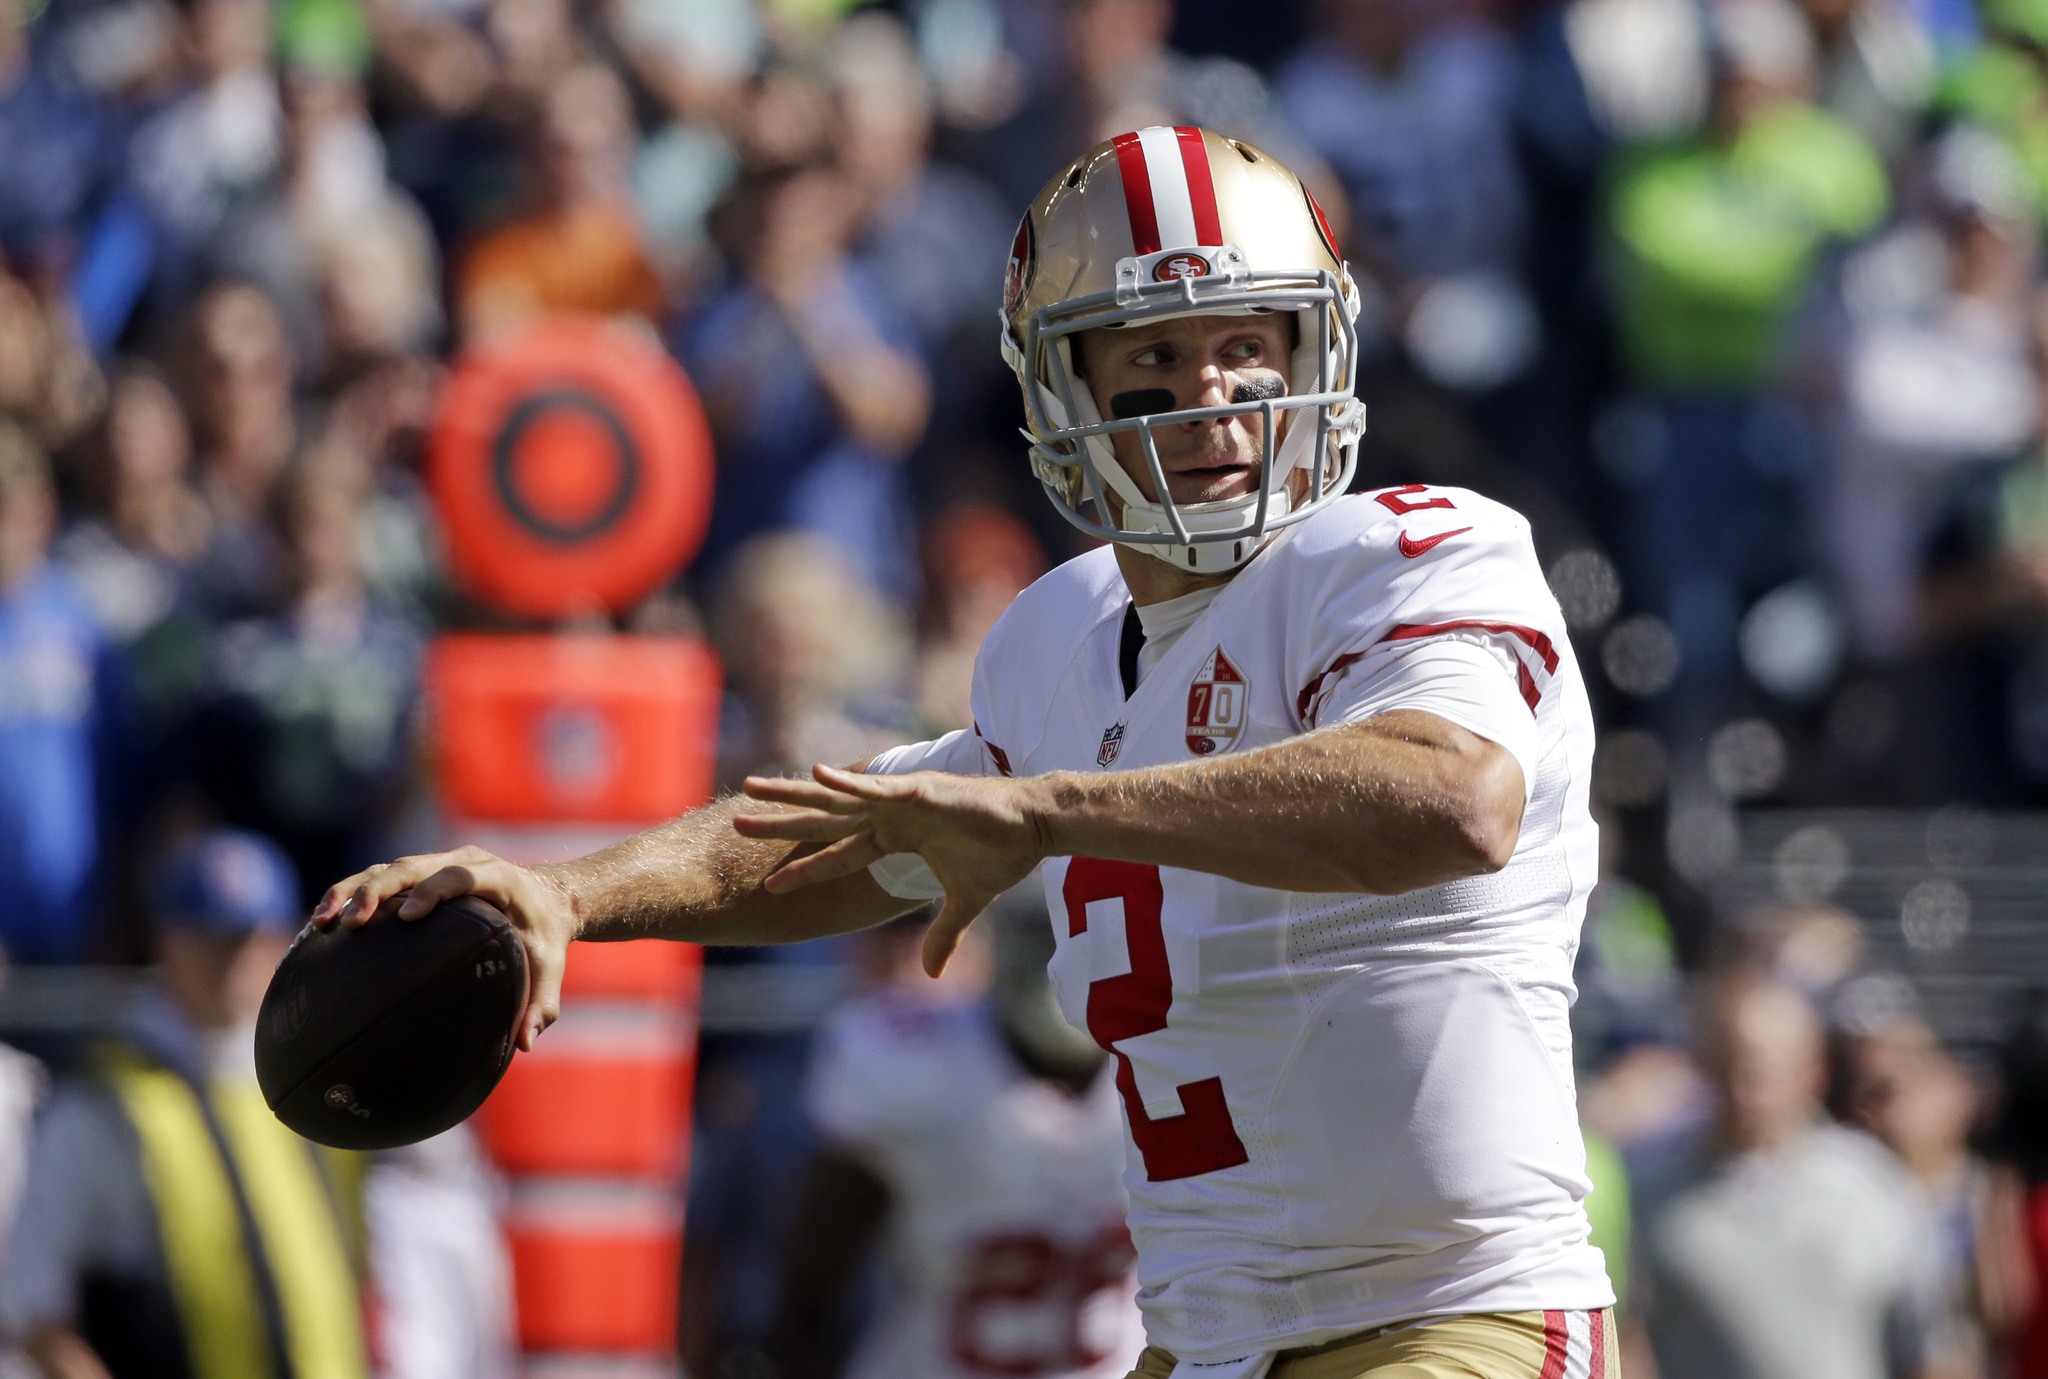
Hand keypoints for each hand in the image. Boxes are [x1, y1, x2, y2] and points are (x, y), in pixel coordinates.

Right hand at [309, 846, 579, 1050]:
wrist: (547, 900)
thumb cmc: (544, 939)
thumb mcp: (550, 970)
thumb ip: (541, 1004)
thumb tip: (525, 1043)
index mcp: (499, 878)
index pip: (461, 876)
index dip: (435, 890)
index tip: (409, 916)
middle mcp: (464, 861)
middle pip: (413, 865)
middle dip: (378, 889)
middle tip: (351, 923)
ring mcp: (438, 863)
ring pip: (388, 867)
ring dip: (352, 890)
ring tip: (322, 923)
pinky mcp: (420, 873)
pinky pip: (380, 877)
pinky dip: (350, 894)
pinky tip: (321, 926)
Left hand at [735, 765, 1050, 976]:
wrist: (1034, 827)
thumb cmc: (1002, 854)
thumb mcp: (964, 902)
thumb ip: (943, 934)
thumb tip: (932, 974)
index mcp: (894, 838)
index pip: (838, 855)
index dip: (804, 869)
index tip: (767, 883)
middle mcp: (889, 816)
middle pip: (823, 821)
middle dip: (780, 823)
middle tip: (735, 822)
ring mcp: (900, 800)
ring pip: (836, 797)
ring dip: (795, 795)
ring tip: (754, 788)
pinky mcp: (920, 791)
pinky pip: (876, 788)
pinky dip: (847, 781)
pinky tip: (816, 774)